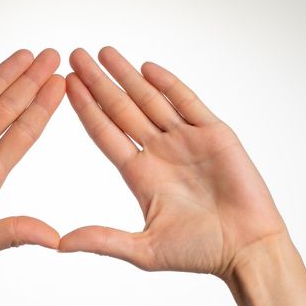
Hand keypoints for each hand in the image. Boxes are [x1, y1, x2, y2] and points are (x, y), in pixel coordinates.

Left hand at [59, 47, 286, 275]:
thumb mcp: (144, 249)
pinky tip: (147, 68)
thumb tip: (59, 245)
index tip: (66, 84)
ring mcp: (186, 140)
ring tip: (105, 53)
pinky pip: (188, 103)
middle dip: (98, 82)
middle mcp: (158, 151)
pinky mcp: (214, 134)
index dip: (86, 108)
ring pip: (150, 100)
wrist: (247, 251)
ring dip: (128, 76)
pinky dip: (169, 85)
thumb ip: (103, 240)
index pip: (105, 132)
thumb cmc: (199, 252)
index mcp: (139, 174)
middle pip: (121, 109)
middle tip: (77, 55)